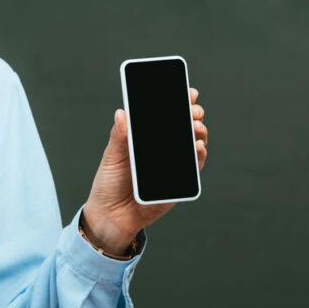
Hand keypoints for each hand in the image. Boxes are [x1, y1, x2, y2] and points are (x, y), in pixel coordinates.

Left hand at [83, 87, 208, 254]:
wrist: (110, 216)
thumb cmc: (109, 184)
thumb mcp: (112, 157)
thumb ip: (119, 136)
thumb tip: (122, 113)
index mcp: (147, 139)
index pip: (167, 116)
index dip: (180, 102)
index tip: (188, 92)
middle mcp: (163, 149)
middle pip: (185, 127)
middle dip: (193, 114)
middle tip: (192, 109)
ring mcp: (173, 165)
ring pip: (193, 144)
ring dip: (199, 132)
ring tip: (195, 125)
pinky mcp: (179, 183)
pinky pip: (194, 167)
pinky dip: (198, 156)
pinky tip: (197, 146)